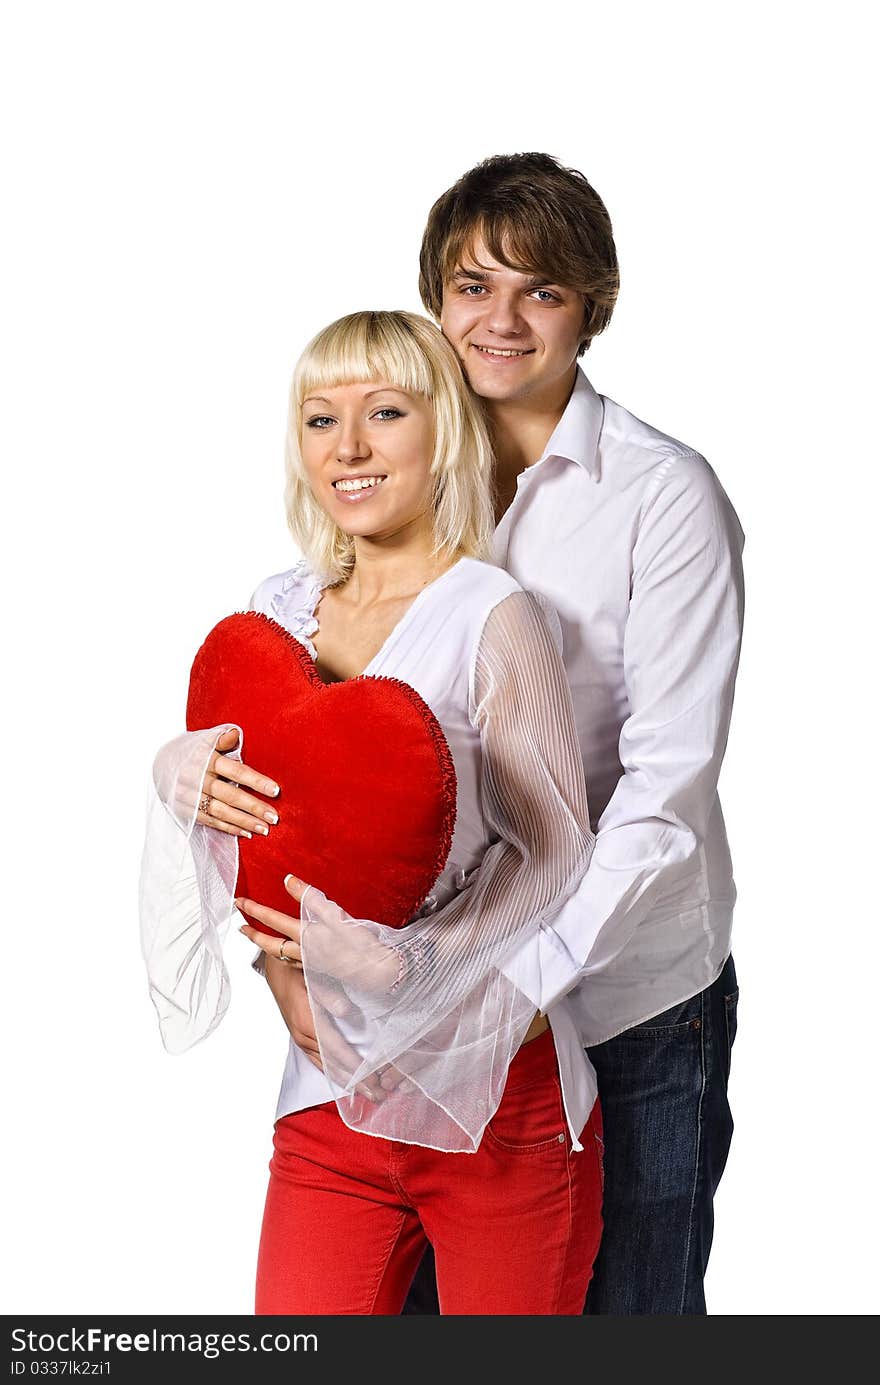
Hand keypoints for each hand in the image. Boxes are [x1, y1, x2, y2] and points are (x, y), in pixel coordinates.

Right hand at [196, 727, 281, 838]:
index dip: (256, 781)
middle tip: (274, 817)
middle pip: (230, 795)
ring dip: (244, 822)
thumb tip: (236, 732)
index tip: (276, 791)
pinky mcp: (187, 810)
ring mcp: (191, 797)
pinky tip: (246, 833)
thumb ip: (223, 739)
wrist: (162, 764)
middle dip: (253, 807)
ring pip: (221, 812)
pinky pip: (210, 821)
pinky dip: (228, 828)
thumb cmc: (193, 751)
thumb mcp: (205, 740)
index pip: (236, 771)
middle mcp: (198, 779)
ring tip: (264, 829)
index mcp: (206, 759)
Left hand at [236, 875, 399, 992]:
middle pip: (269, 944)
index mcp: (305, 936)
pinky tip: (286, 952)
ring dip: (265, 945)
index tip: (239, 902)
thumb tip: (288, 879)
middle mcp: (304, 951)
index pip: (273, 920)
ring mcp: (311, 962)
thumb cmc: (359, 944)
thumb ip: (310, 897)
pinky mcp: (321, 968)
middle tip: (239, 928)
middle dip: (252, 934)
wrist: (378, 972)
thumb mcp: (335, 914)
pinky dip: (282, 954)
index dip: (255, 910)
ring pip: (280, 954)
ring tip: (257, 938)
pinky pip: (292, 961)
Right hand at [262, 946, 390, 1104]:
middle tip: (378, 1096)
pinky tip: (343, 1081)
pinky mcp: (299, 1038)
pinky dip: (332, 1073)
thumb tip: (346, 1011)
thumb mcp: (315, 976)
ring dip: (346, 1081)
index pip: (338, 1052)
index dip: (357, 1068)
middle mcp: (304, 1036)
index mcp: (309, 1022)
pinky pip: (317, 1061)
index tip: (374, 1081)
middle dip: (356, 1082)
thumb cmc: (300, 968)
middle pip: (334, 1065)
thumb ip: (330, 996)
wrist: (277, 967)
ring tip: (366, 1094)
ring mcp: (300, 1039)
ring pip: (325, 1066)